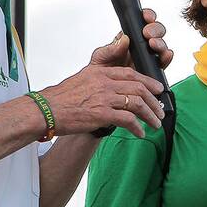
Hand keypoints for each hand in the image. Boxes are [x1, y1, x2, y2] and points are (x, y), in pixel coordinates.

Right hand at [41, 65, 163, 137]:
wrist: (45, 110)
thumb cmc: (62, 98)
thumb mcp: (82, 78)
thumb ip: (100, 76)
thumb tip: (114, 82)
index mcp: (100, 73)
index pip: (131, 74)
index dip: (148, 82)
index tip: (158, 90)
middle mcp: (104, 83)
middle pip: (139, 88)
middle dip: (154, 101)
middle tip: (160, 110)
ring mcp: (104, 98)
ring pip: (137, 104)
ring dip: (150, 115)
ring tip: (155, 124)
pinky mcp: (102, 114)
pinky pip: (128, 120)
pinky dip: (137, 127)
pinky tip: (140, 133)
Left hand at [90, 9, 173, 69]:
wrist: (105, 94)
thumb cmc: (101, 75)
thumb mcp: (101, 59)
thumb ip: (110, 49)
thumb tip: (123, 38)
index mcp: (128, 39)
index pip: (141, 22)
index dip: (147, 16)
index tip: (146, 16)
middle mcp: (141, 46)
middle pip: (156, 31)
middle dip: (155, 29)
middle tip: (148, 34)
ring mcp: (149, 57)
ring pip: (161, 45)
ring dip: (160, 43)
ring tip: (153, 45)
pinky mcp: (154, 69)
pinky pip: (164, 61)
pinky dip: (167, 57)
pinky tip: (166, 55)